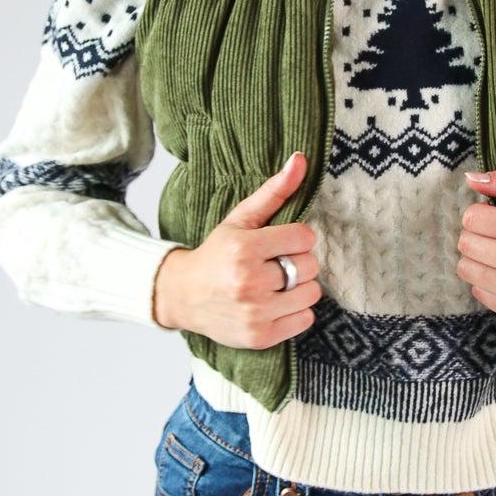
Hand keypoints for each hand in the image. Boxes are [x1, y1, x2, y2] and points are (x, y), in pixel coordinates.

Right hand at [151, 151, 322, 344]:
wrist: (183, 296)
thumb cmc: (216, 254)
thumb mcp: (240, 219)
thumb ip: (274, 191)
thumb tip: (301, 158)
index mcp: (243, 249)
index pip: (304, 238)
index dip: (297, 238)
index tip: (280, 242)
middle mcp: (249, 282)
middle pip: (309, 266)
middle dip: (298, 262)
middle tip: (275, 264)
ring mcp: (255, 313)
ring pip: (312, 294)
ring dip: (300, 288)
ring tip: (276, 284)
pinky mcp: (261, 336)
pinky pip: (305, 320)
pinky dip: (296, 311)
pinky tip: (275, 303)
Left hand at [457, 168, 495, 320]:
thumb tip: (471, 179)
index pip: (472, 219)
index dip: (479, 213)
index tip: (493, 215)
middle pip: (466, 245)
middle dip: (476, 234)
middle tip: (495, 234)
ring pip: (467, 270)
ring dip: (477, 258)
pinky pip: (479, 292)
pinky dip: (486, 280)